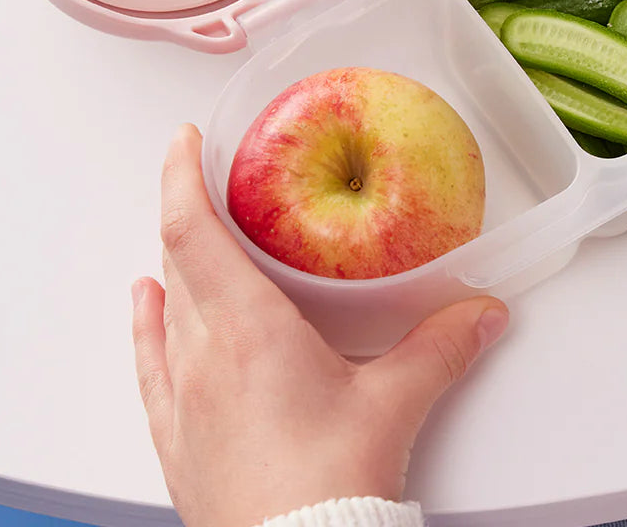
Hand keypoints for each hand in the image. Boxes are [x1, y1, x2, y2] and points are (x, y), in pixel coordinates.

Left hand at [132, 123, 507, 526]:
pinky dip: (145, 324)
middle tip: (203, 176)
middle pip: (179, 261)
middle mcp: (203, 356)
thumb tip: (481, 313)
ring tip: (184, 233)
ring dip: (174, 262)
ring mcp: (184, 400)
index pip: (195, 232)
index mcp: (249, 330)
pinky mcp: (177, 441)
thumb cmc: (331, 486)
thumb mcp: (396, 403)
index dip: (181, 178)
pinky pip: (149, 365)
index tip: (183, 141)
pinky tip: (144, 306)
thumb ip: (442, 346)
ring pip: (166, 309)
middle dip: (187, 210)